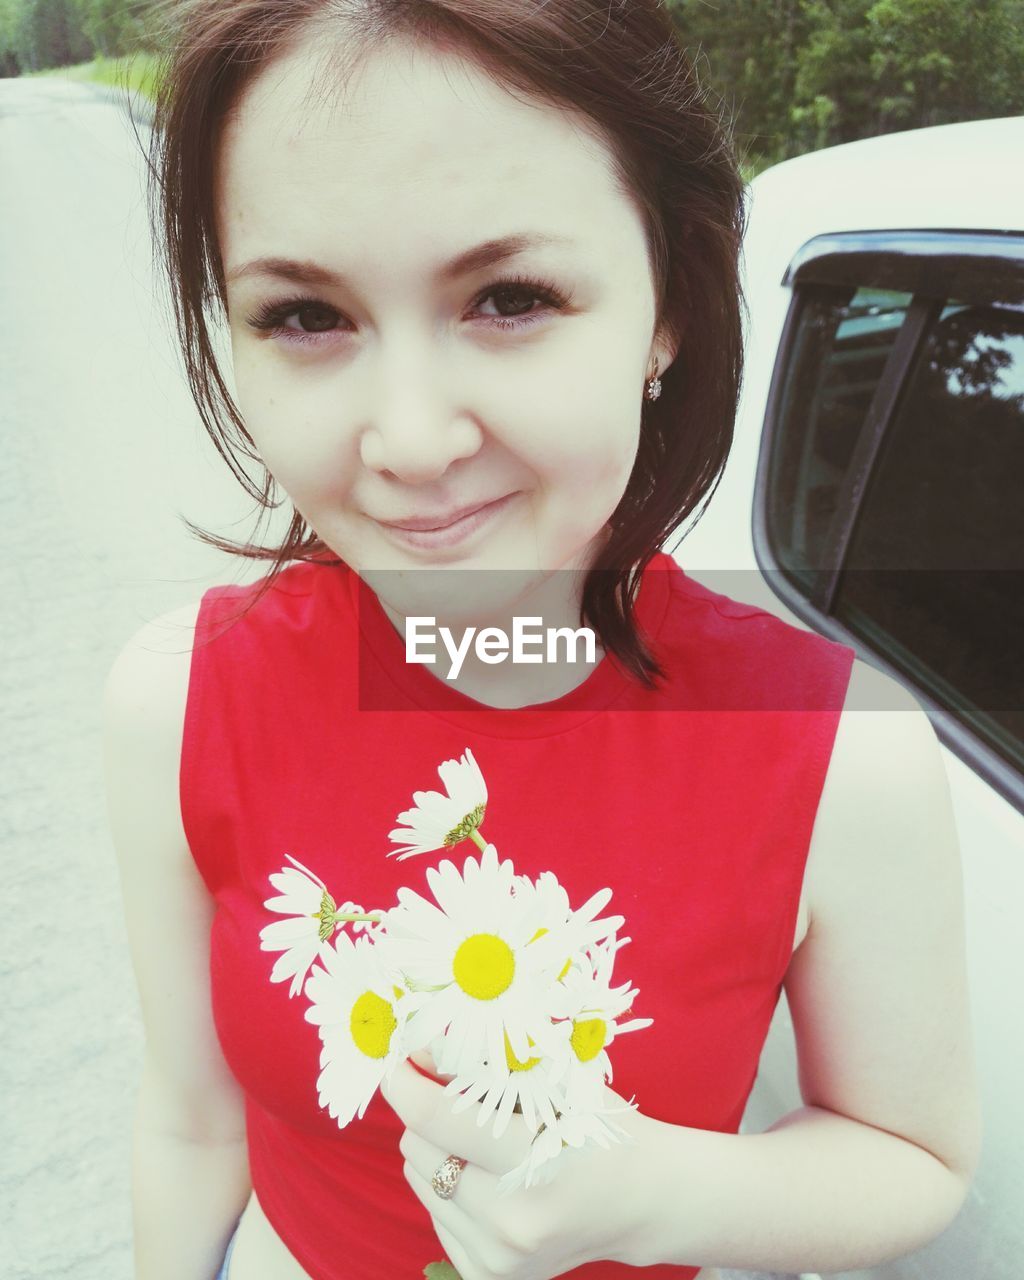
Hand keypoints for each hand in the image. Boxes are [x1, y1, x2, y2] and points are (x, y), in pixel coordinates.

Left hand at [380, 1053, 658, 1279]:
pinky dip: (451, 1189)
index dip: (405, 1083)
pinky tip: (494, 1182)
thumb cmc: (597, 1126)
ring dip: (439, 1152)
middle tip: (460, 1099)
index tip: (397, 1060)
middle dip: (428, 1115)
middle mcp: (512, 1220)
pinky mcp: (488, 1276)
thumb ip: (484, 1062)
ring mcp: (499, 1256)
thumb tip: (417, 1052)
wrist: (639, 1201)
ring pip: (419, 1180)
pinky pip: (434, 1214)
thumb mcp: (555, 1078)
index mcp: (535, 1160)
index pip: (435, 1117)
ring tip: (488, 1146)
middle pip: (417, 1147)